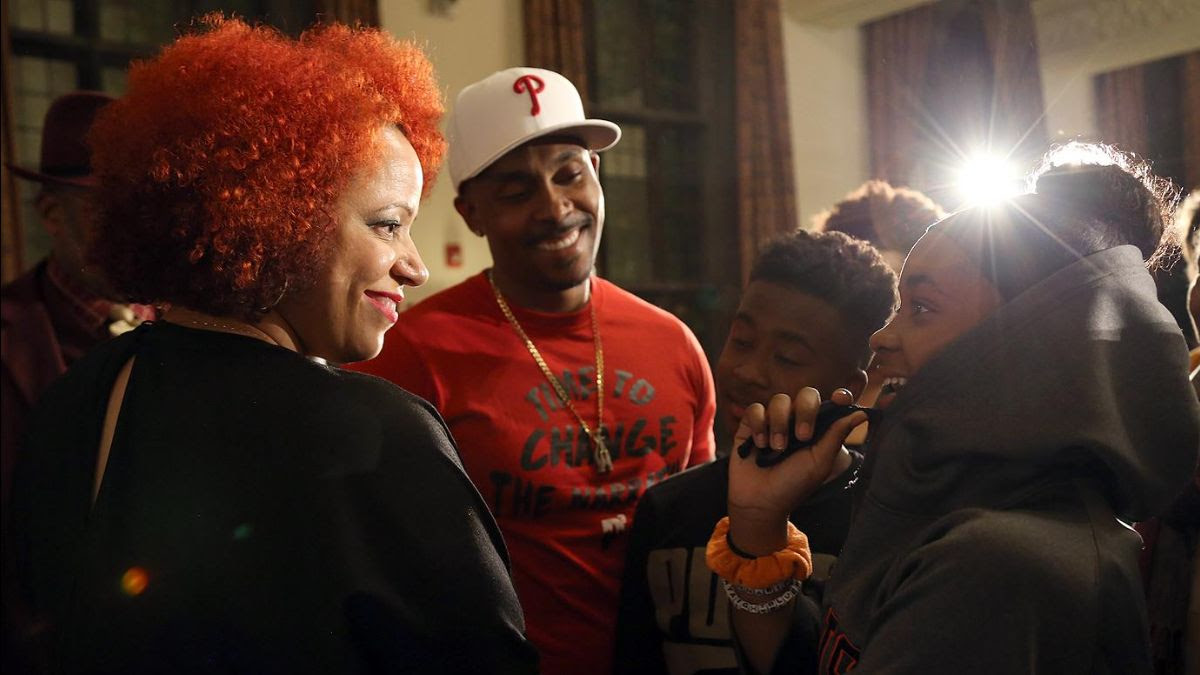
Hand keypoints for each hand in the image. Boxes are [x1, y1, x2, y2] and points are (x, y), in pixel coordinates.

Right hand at [726, 388, 865, 555]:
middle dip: (805, 411)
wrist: (761, 501)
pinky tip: (759, 445)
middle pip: (806, 395)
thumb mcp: (820, 463)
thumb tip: (863, 414)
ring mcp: (774, 421)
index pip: (831, 403)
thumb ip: (837, 435)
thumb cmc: (794, 485)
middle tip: (802, 437)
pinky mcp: (751, 425)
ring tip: (776, 448)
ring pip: (779, 400)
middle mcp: (797, 420)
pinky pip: (755, 409)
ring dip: (779, 424)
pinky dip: (758, 424)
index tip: (840, 399)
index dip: (838, 397)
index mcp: (819, 429)